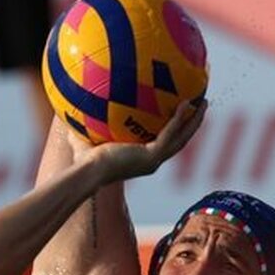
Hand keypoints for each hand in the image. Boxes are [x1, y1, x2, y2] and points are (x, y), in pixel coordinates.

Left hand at [85, 101, 207, 182]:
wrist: (87, 172)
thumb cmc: (82, 161)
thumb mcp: (86, 138)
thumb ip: (84, 126)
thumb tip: (73, 107)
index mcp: (140, 160)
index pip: (161, 145)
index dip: (172, 132)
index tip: (178, 118)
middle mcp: (151, 162)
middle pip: (179, 141)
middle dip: (191, 125)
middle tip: (199, 107)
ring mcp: (154, 160)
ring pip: (182, 138)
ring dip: (194, 121)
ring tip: (202, 102)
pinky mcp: (153, 155)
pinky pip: (171, 132)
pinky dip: (179, 118)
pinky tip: (185, 103)